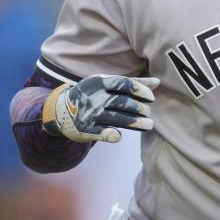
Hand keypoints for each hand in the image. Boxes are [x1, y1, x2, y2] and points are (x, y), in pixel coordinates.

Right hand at [43, 75, 158, 142]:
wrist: (61, 110)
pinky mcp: (86, 129)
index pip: (124, 84)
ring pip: (116, 118)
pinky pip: (101, 133)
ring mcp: (90, 114)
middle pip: (122, 102)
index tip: (151, 98)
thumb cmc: (93, 95)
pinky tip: (119, 137)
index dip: (140, 90)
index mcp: (100, 82)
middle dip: (139, 108)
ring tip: (149, 125)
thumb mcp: (108, 84)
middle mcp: (95, 97)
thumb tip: (158, 82)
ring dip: (135, 122)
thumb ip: (132, 83)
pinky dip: (110, 135)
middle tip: (148, 112)